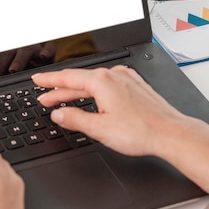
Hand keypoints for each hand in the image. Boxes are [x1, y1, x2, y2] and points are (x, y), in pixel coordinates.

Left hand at [0, 43, 55, 80]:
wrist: (40, 58)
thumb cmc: (16, 64)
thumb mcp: (1, 68)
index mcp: (5, 53)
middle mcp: (18, 50)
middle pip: (8, 54)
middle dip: (0, 65)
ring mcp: (33, 50)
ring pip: (25, 51)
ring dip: (18, 60)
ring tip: (13, 69)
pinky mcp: (48, 51)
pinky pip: (49, 48)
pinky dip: (47, 51)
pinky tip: (42, 56)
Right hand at [33, 66, 189, 157]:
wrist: (171, 133)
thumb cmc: (141, 131)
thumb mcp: (99, 128)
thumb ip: (75, 119)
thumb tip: (59, 114)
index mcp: (102, 82)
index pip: (67, 78)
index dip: (49, 81)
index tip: (37, 80)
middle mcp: (114, 75)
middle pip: (79, 80)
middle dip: (59, 89)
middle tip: (44, 97)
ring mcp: (126, 79)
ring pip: (93, 82)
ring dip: (76, 91)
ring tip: (63, 100)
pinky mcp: (135, 86)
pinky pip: (107, 84)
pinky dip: (94, 90)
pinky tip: (93, 96)